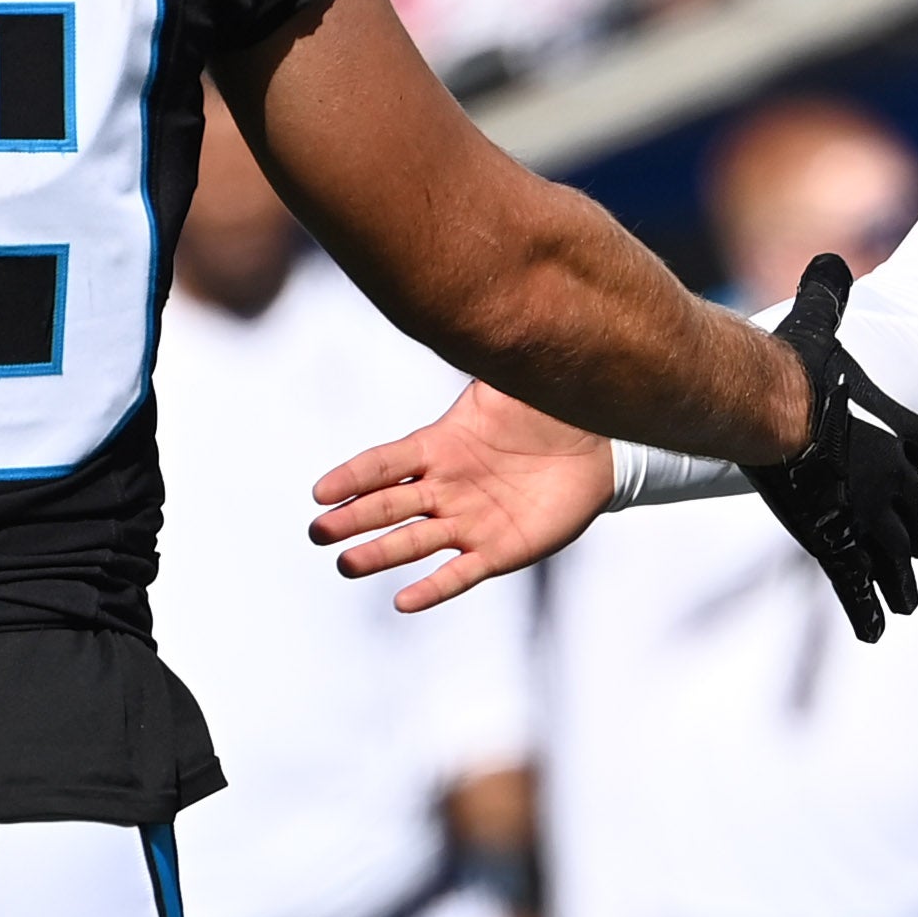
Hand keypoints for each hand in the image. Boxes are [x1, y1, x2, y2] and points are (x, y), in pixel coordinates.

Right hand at [313, 380, 616, 608]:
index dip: (353, 477)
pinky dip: (433, 588)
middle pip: (389, 505)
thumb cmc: (547, 407)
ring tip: (347, 564)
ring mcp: (470, 521)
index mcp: (439, 446)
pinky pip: (460, 574)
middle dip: (353, 519)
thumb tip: (457, 315)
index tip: (321, 492)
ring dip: (380, 553)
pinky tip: (403, 600)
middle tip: (319, 532)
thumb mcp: (507, 381)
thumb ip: (479, 358)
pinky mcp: (499, 550)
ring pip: (415, 542)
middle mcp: (446, 488)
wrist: (598, 444)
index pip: (385, 463)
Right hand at [746, 255, 917, 642]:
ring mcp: (865, 513)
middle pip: (917, 516)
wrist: (774, 406)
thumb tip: (829, 258)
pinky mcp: (833, 541)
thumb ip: (827, 293)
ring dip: (902, 582)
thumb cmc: (793, 363)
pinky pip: (856, 587)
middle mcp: (888, 477)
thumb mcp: (816, 323)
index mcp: (892, 430)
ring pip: (894, 558)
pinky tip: (877, 635)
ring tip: (908, 602)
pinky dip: (867, 612)